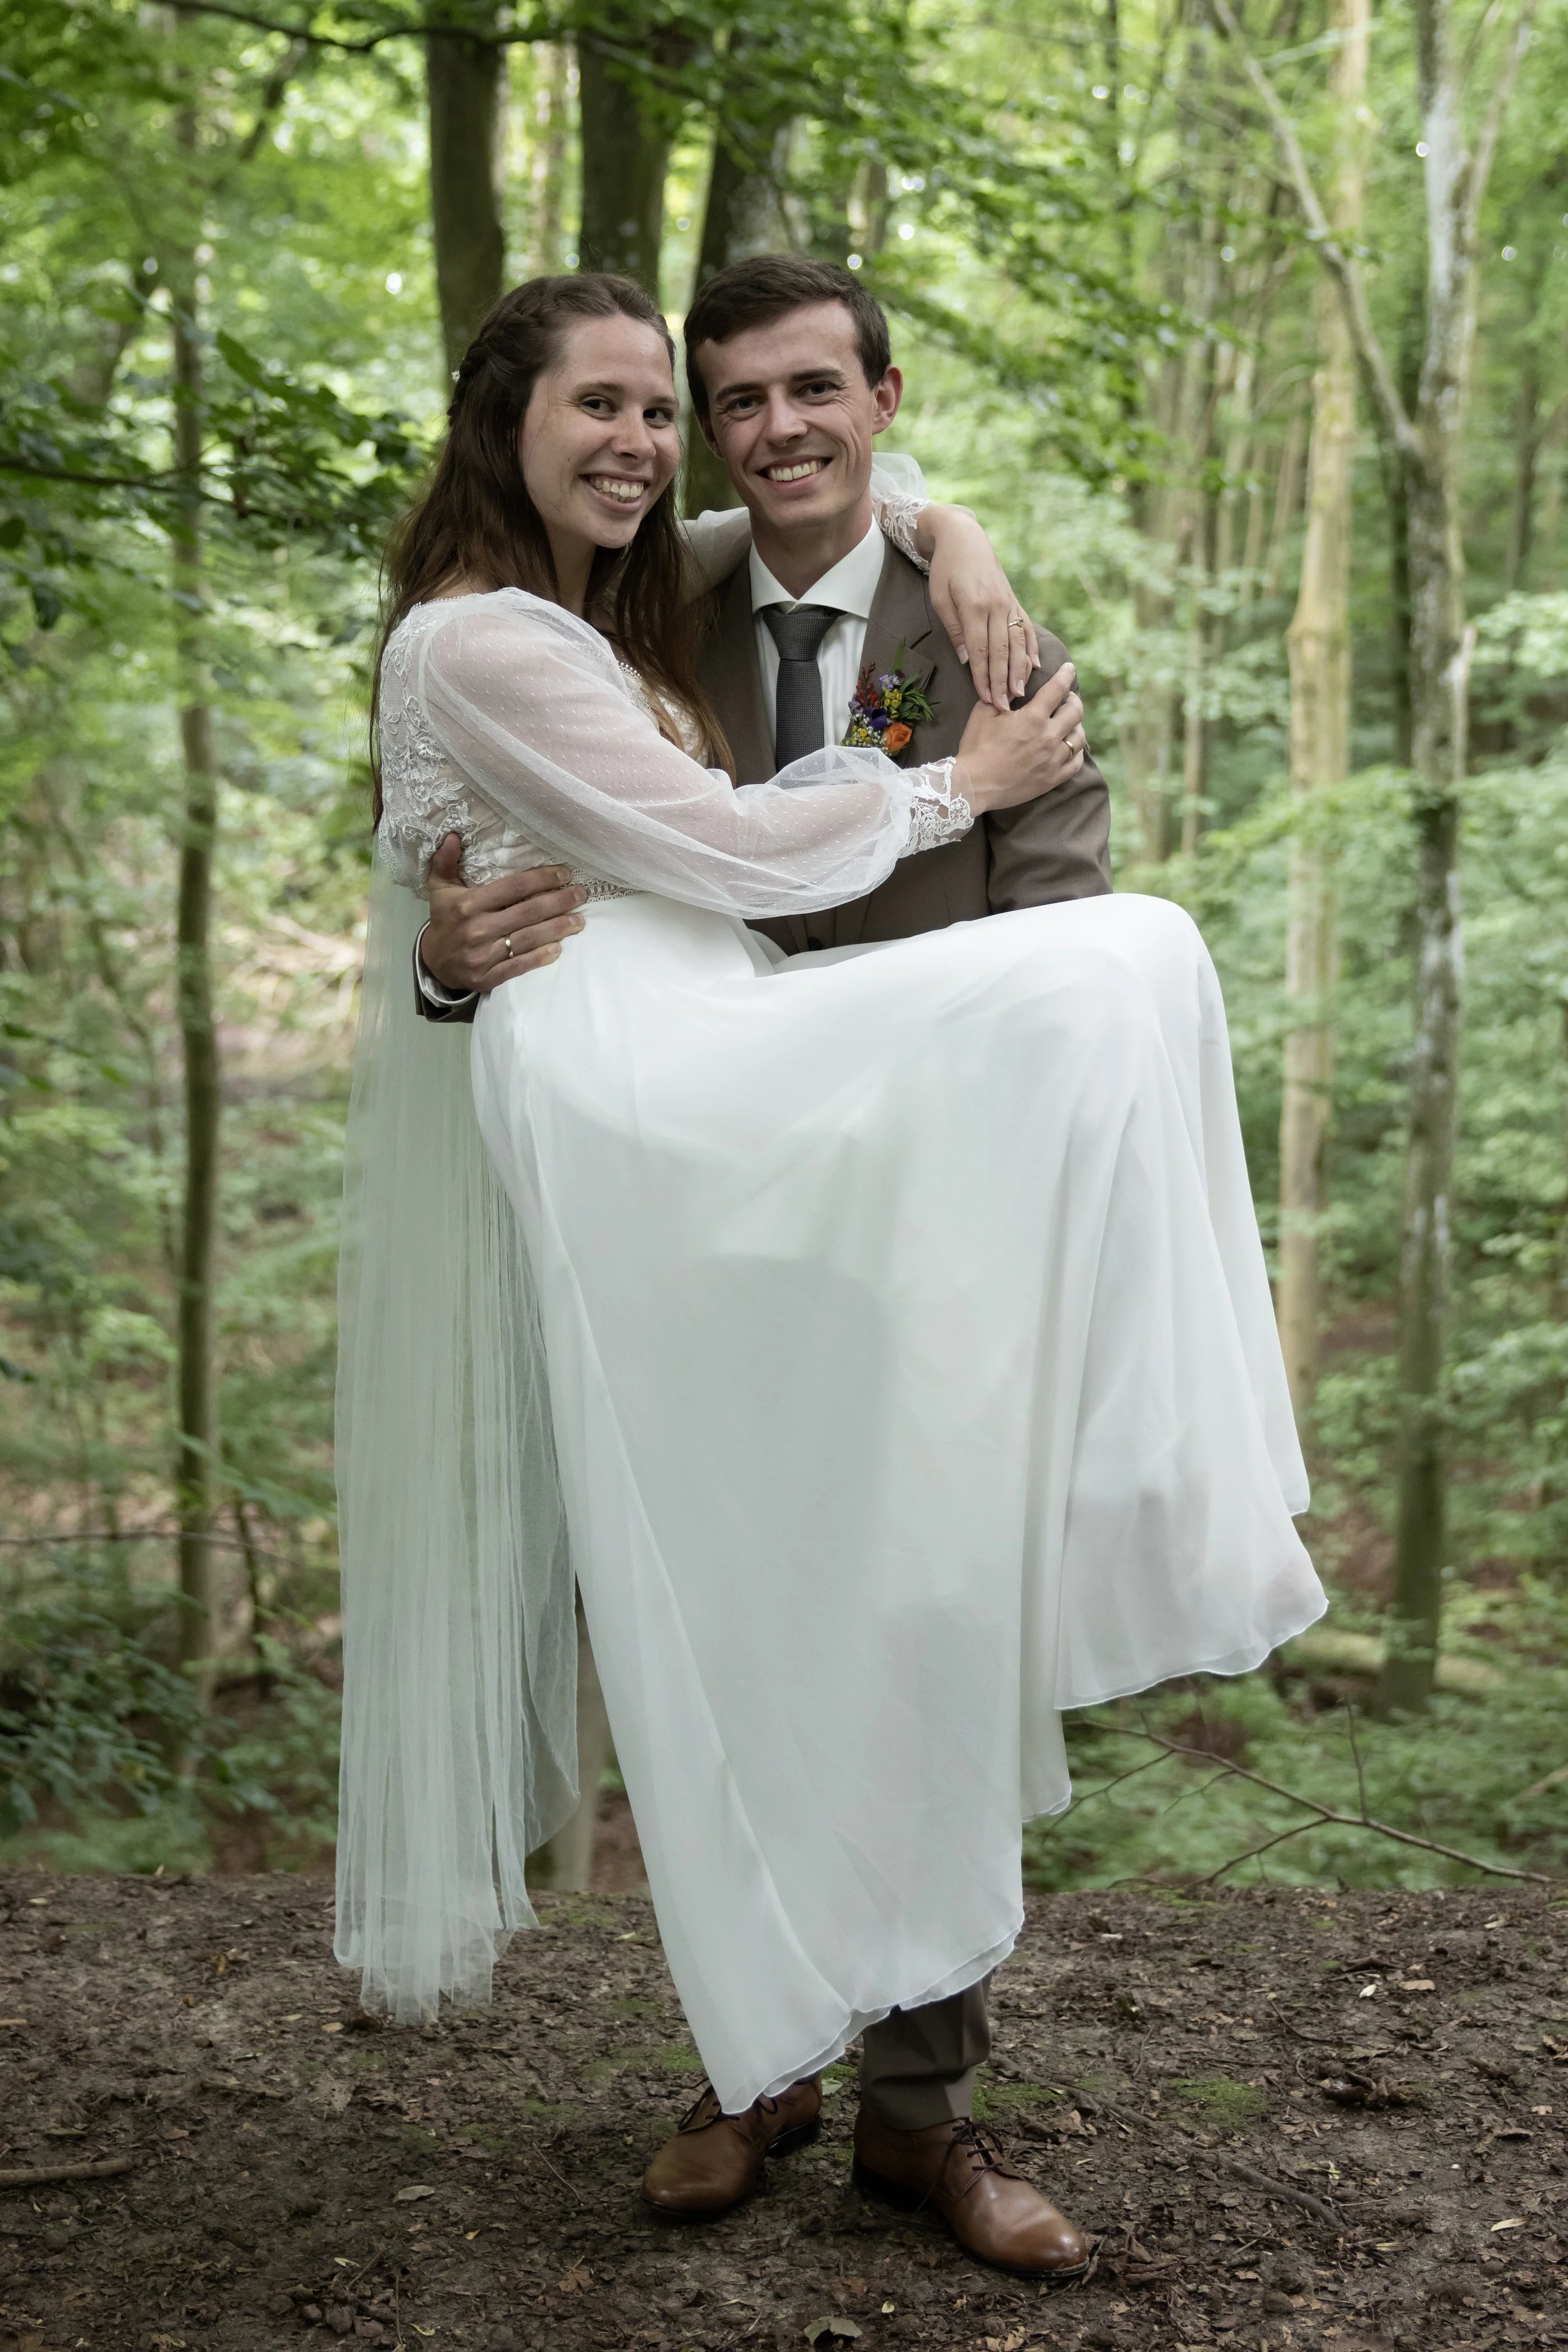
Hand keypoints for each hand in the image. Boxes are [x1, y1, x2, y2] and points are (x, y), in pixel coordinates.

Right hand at [421, 833, 586, 992]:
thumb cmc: (444, 919)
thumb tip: (452, 835)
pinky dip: (539, 958)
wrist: (433, 962)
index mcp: (467, 904)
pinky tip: (558, 949)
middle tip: (581, 894)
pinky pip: (518, 967)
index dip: (541, 879)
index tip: (564, 873)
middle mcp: (476, 929)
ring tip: (579, 921)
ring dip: (557, 929)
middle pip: (527, 912)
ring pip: (527, 939)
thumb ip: (445, 861)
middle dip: (558, 902)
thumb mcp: (439, 888)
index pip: (513, 888)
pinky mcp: (487, 977)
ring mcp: (482, 956)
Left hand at [916, 507, 1040, 708]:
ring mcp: (1009, 603)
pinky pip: (1026, 628)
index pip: (981, 651)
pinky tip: (1036, 666)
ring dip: (1020, 670)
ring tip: (1020, 693)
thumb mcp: (940, 598)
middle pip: (1002, 651)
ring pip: (1018, 643)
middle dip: (1003, 681)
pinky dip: (1032, 648)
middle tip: (1005, 707)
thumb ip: (955, 630)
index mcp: (975, 606)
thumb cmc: (946, 569)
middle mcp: (997, 606)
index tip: (986, 699)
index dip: (984, 678)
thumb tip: (969, 660)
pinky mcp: (1014, 601)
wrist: (965, 538)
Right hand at [951, 662, 1086, 815]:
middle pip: (1076, 712)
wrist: (973, 785)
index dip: (1066, 675)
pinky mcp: (1051, 779)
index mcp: (1033, 717)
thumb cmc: (976, 746)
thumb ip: (1004, 692)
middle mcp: (1048, 736)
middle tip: (1068, 699)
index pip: (1058, 688)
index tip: (1069, 669)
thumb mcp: (984, 712)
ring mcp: (1052, 759)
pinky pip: (1076, 763)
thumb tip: (1018, 678)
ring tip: (1070, 724)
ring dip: (1076, 726)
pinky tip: (1071, 748)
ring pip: (1079, 738)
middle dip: (1074, 701)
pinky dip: (1077, 752)